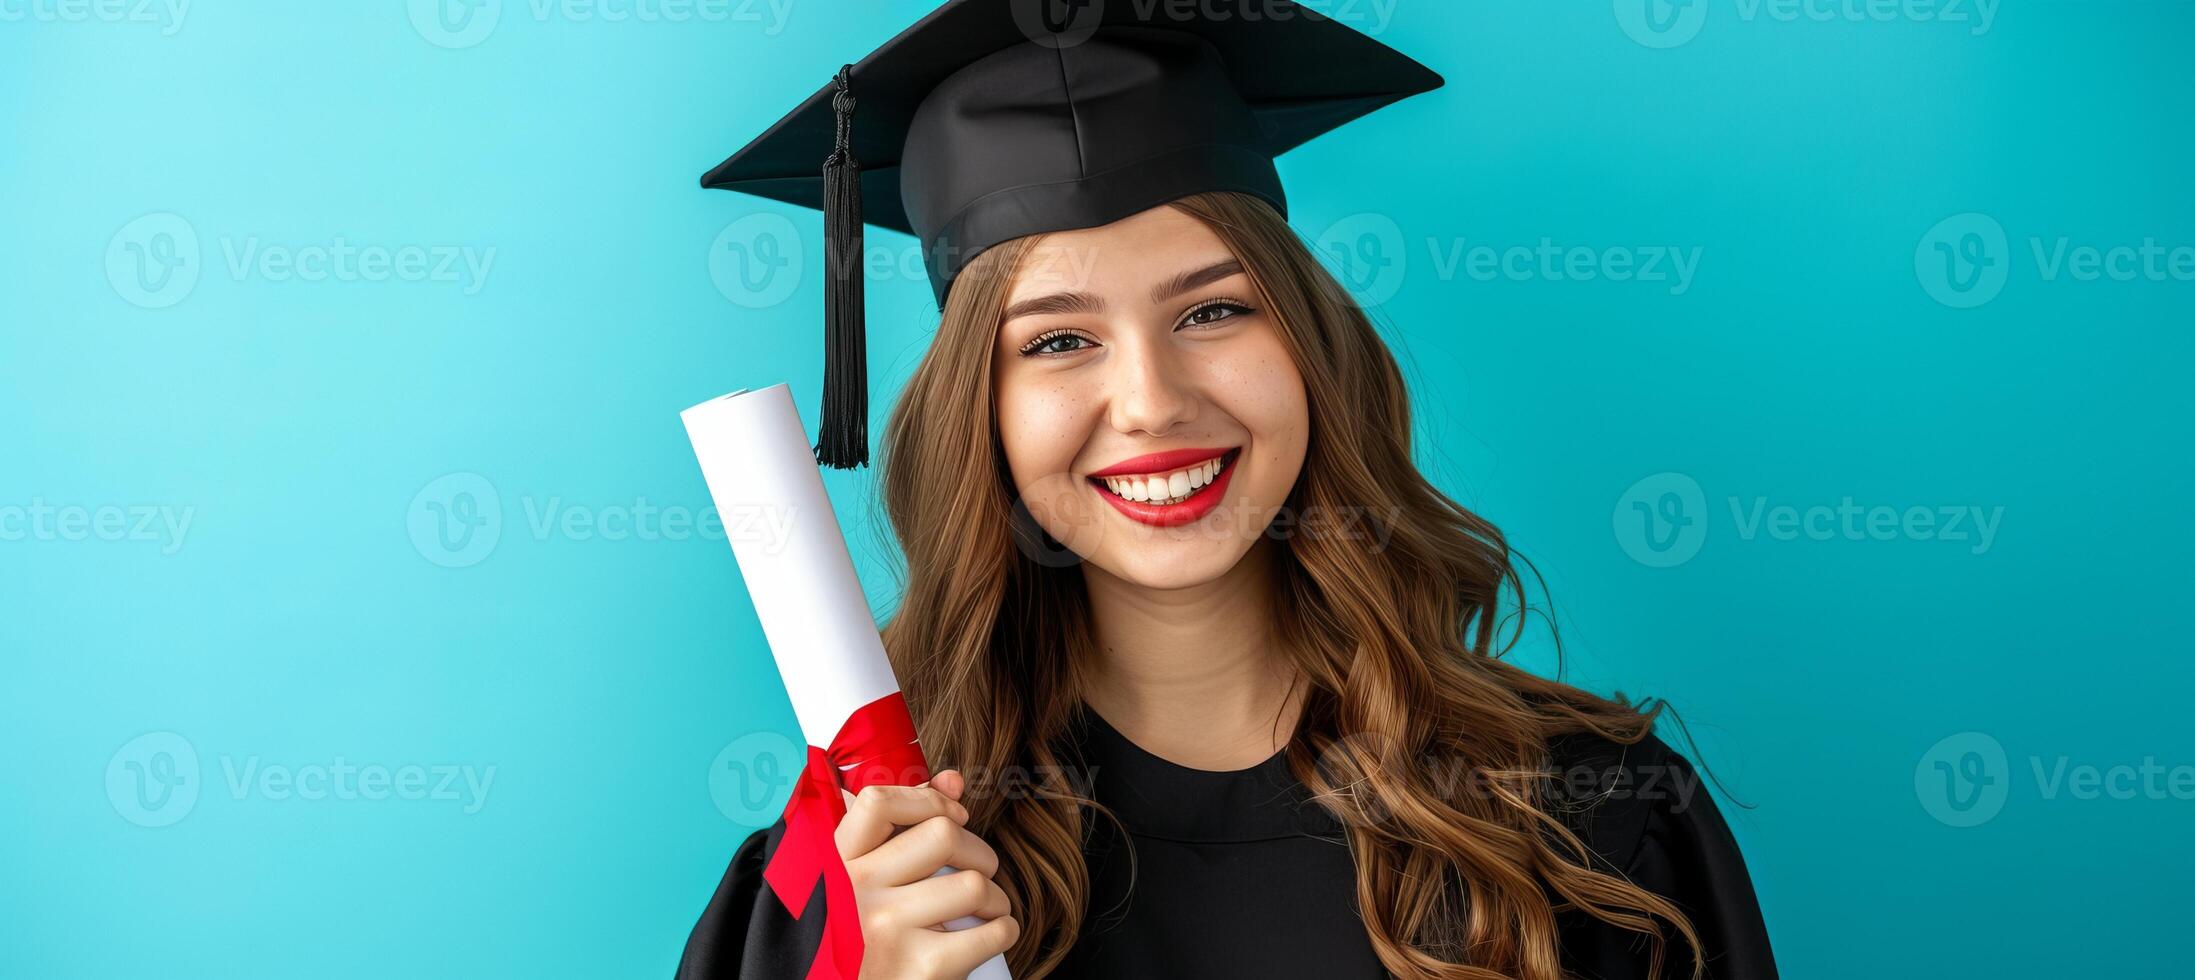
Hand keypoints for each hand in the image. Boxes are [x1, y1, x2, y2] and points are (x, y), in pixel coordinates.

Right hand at [840, 769, 1018, 979]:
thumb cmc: (860, 934)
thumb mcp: (864, 878)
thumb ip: (902, 823)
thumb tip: (953, 779)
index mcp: (836, 862)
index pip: (879, 801)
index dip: (929, 800)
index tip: (953, 818)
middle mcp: (856, 891)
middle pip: (943, 835)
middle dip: (977, 851)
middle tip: (977, 871)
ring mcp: (887, 929)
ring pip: (974, 884)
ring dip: (994, 897)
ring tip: (983, 909)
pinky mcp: (921, 967)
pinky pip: (992, 931)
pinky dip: (1003, 931)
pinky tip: (988, 934)